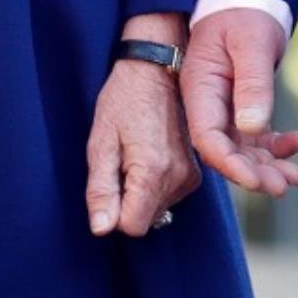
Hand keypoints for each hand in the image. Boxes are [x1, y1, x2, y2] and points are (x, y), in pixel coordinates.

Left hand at [85, 18, 202, 238]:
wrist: (157, 68)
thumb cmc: (124, 99)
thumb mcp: (101, 142)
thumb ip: (101, 190)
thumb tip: (102, 229)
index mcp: (153, 172)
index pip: (131, 227)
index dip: (114, 211)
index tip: (111, 180)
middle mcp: (179, 177)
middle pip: (146, 219)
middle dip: (129, 200)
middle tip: (123, 160)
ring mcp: (191, 173)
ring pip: (157, 209)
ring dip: (142, 191)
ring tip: (137, 152)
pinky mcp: (196, 170)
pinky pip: (169, 195)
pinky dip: (156, 183)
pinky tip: (151, 153)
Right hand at [181, 8, 297, 195]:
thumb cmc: (244, 14)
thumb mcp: (251, 43)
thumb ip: (252, 84)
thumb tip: (253, 128)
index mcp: (200, 89)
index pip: (208, 139)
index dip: (230, 164)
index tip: (257, 180)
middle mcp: (208, 104)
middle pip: (225, 151)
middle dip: (253, 173)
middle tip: (283, 186)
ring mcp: (225, 107)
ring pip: (243, 148)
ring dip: (268, 165)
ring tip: (296, 177)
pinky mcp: (242, 105)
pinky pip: (258, 135)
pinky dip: (278, 144)